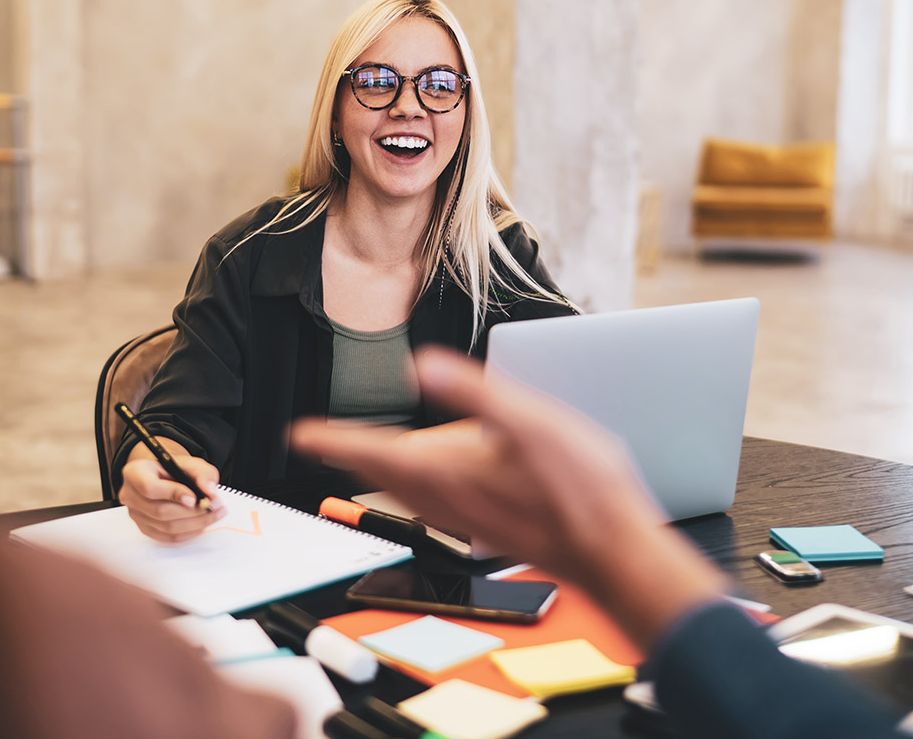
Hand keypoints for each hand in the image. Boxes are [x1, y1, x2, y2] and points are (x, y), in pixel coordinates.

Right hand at [118, 437, 226, 541]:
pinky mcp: (145, 528)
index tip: (194, 498)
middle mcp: (130, 495)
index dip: (173, 494)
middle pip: (159, 511)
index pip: (150, 487)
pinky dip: (189, 532)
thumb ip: (202, 474)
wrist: (167, 478)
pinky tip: (202, 523)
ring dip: (195, 523)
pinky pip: (168, 537)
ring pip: (166, 527)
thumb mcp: (191, 463)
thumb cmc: (175, 470)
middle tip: (213, 506)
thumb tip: (209, 491)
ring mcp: (136, 515)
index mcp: (135, 473)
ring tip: (214, 513)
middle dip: (192, 511)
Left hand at [291, 347, 729, 647]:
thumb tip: (424, 364)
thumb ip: (474, 391)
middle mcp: (448, 498)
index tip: (300, 434)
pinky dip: (412, 487)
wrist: (612, 549)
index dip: (334, 438)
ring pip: (406, 492)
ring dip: (379, 472)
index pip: (374, 450)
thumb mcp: (530, 420)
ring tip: (363, 457)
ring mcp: (467, 517)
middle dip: (349, 454)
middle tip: (319, 443)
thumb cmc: (579, 487)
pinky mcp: (487, 526)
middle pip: (383, 473)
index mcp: (449, 469)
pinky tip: (428, 482)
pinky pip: (431, 503)